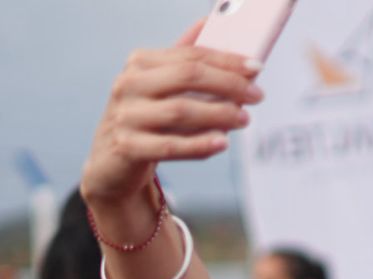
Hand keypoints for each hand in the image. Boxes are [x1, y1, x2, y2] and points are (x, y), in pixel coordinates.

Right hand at [80, 21, 263, 209]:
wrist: (112, 160)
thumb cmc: (147, 117)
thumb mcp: (162, 84)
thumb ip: (184, 58)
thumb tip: (210, 21)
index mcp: (140, 63)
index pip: (190, 56)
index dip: (227, 60)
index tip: (257, 68)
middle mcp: (129, 84)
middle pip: (187, 76)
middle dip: (228, 84)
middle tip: (257, 96)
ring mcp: (126, 115)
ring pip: (180, 111)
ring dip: (219, 114)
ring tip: (244, 119)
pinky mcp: (128, 147)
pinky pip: (170, 145)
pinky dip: (200, 144)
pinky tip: (222, 143)